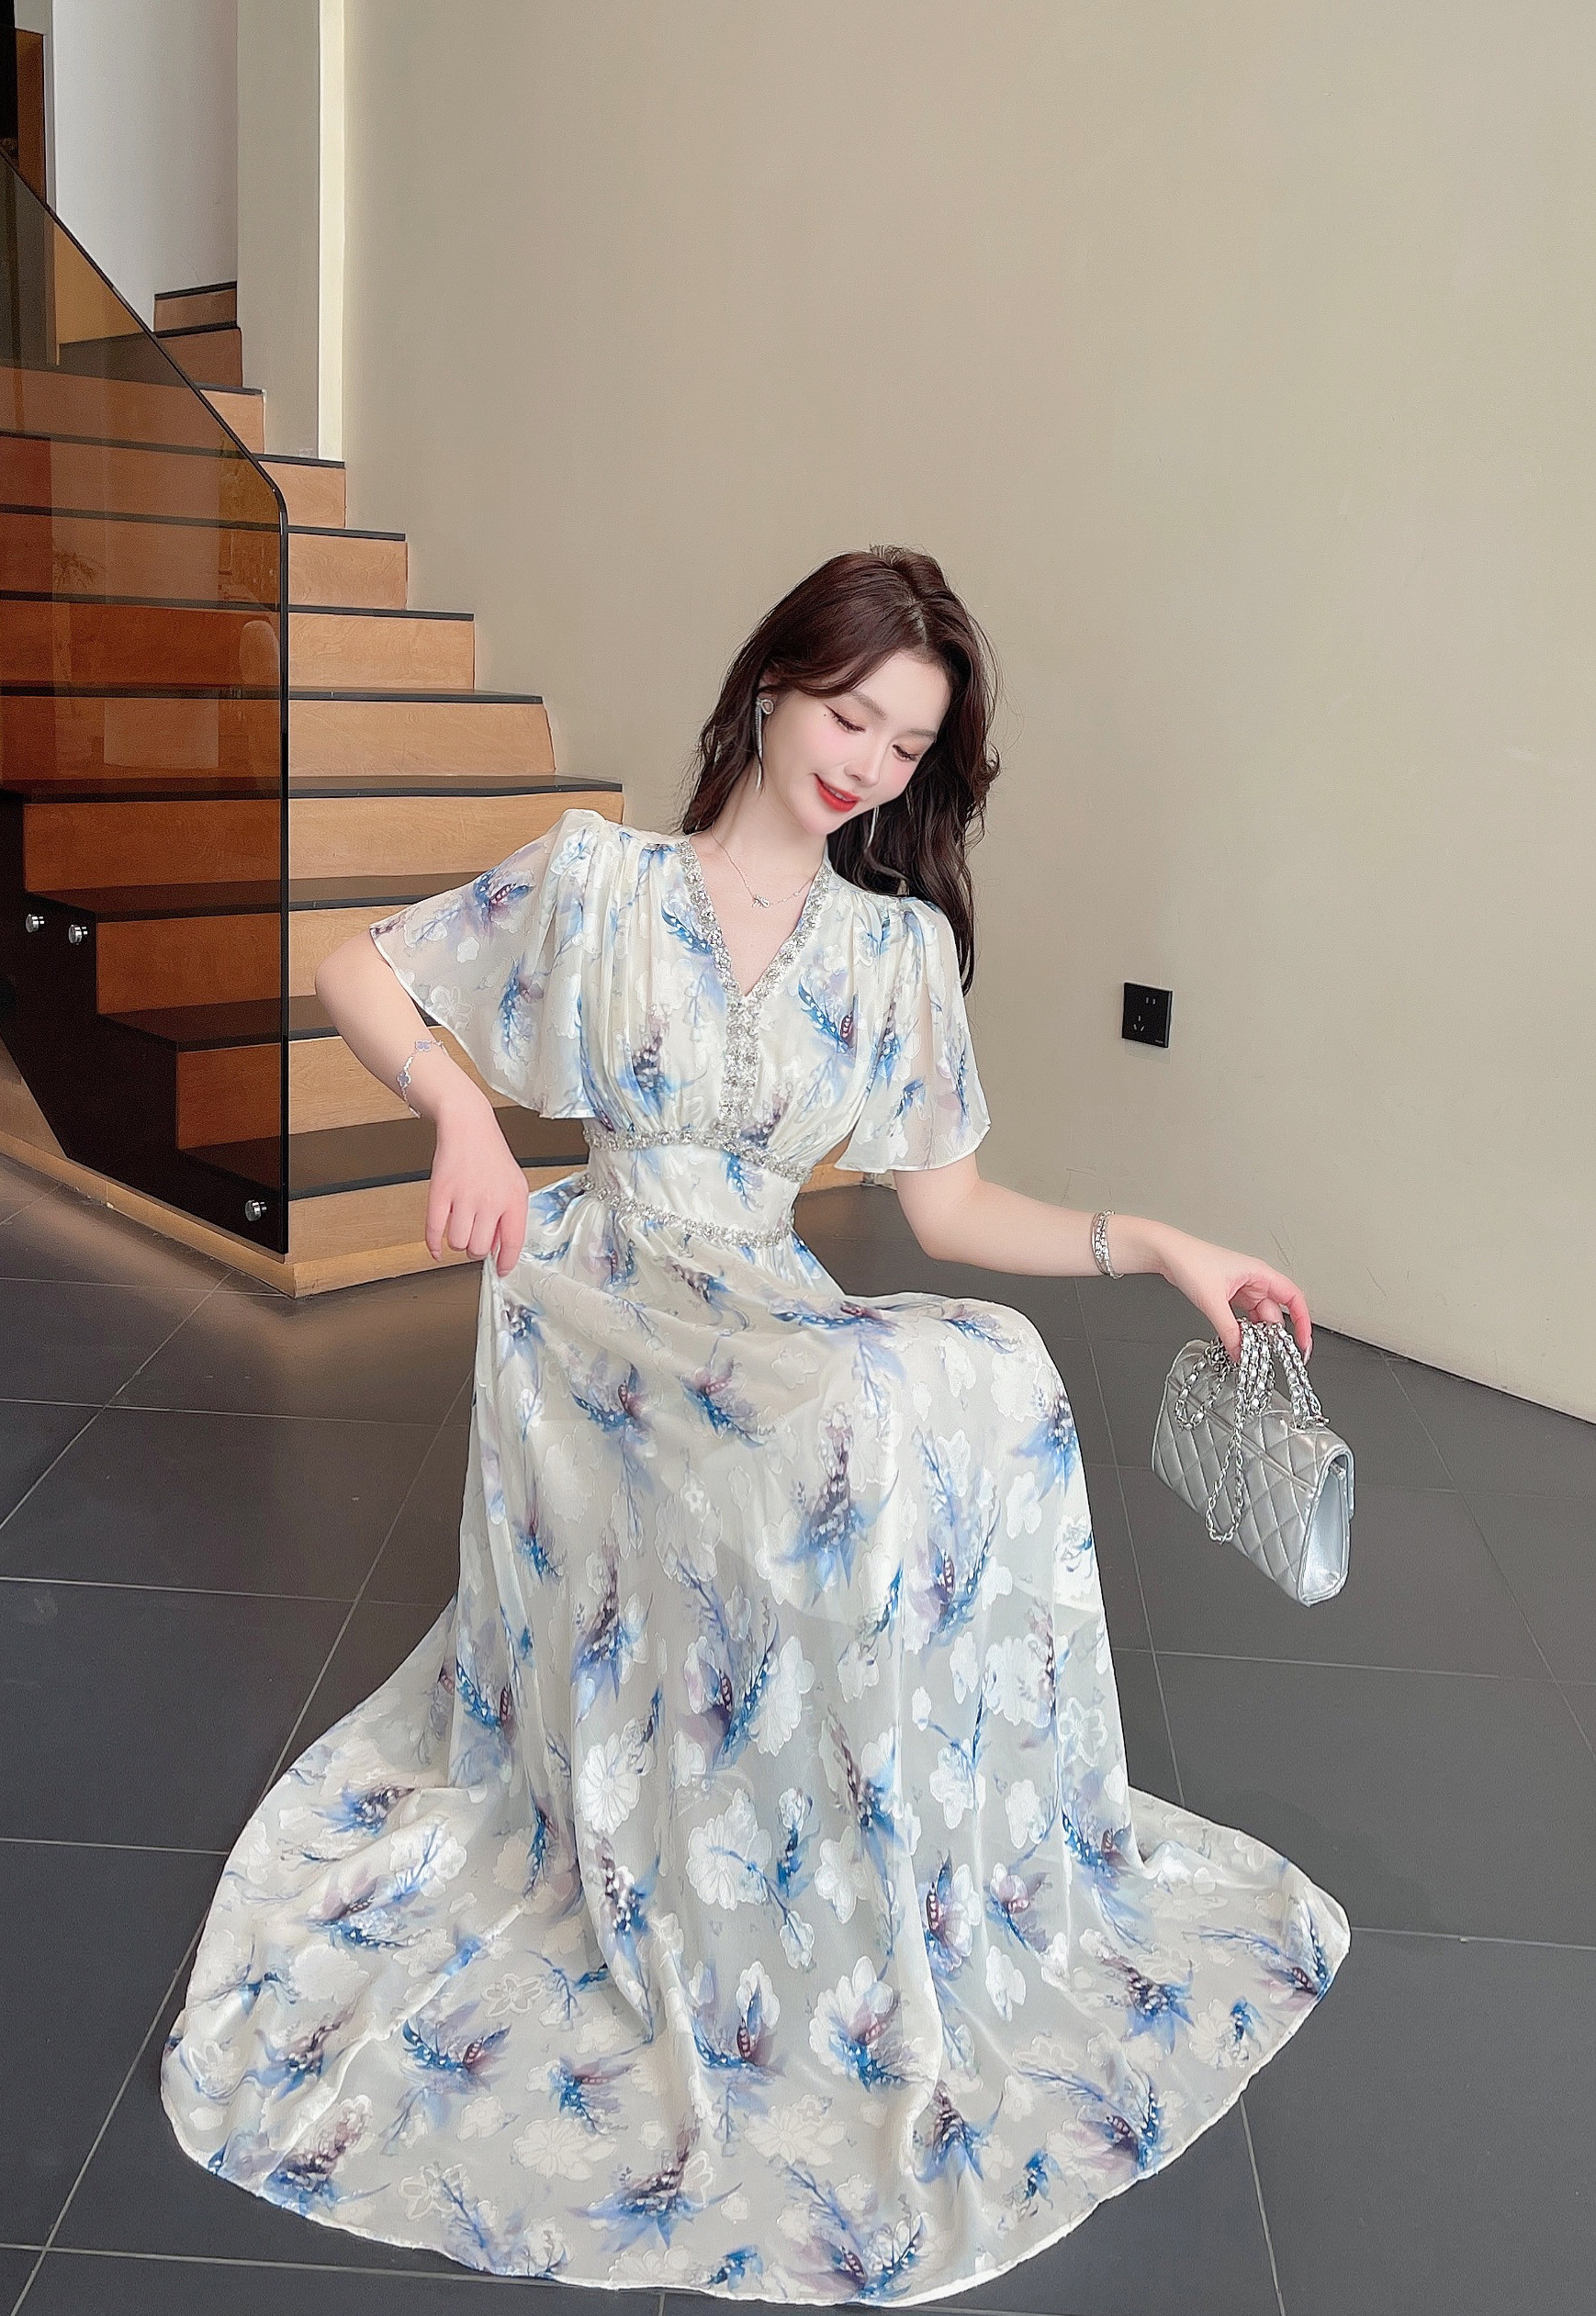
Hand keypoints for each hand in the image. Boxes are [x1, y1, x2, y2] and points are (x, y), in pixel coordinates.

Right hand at [425, 1088, 529, 1276]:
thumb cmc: (492, 1156)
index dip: (506, 1263)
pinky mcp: (439, 1194)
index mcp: (513, 1199)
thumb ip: (510, 1216)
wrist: (468, 1126)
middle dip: (476, 1250)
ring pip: (457, 1243)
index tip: (502, 1270)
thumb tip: (499, 1248)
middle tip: (475, 1238)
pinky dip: (433, 1246)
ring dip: (457, 1242)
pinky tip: (437, 1248)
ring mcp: (463, 1197)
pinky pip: (434, 1231)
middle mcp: (490, 1201)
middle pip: (480, 1249)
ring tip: (460, 1229)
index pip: (512, 1243)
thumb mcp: (514, 1185)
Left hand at [1153, 1223, 1311, 1364]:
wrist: (1168, 1254)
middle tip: (1262, 1353)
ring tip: (1246, 1349)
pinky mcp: (1230, 1296)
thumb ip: (1229, 1330)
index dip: (1303, 1321)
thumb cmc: (1191, 1261)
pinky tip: (1236, 1340)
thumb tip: (1241, 1352)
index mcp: (1260, 1274)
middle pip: (1274, 1313)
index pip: (1293, 1298)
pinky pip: (1244, 1318)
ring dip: (1254, 1334)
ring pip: (1258, 1318)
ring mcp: (1243, 1289)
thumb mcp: (1213, 1301)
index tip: (1303, 1342)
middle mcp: (1255, 1281)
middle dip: (1270, 1335)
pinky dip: (1242, 1330)